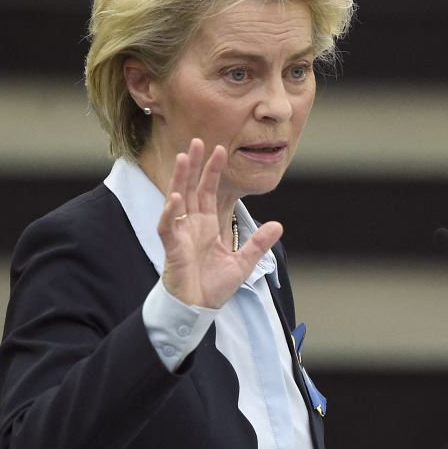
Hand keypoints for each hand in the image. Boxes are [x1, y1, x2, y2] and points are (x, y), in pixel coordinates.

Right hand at [157, 138, 282, 307]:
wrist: (198, 308)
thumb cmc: (213, 286)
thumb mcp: (243, 262)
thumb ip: (258, 243)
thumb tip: (278, 225)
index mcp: (208, 225)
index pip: (210, 191)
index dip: (213, 171)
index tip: (219, 149)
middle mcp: (192, 225)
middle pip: (192, 188)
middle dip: (195, 165)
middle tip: (197, 140)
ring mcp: (181, 234)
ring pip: (177, 200)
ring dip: (180, 179)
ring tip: (184, 158)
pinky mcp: (172, 248)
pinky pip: (169, 226)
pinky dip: (172, 212)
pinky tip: (176, 197)